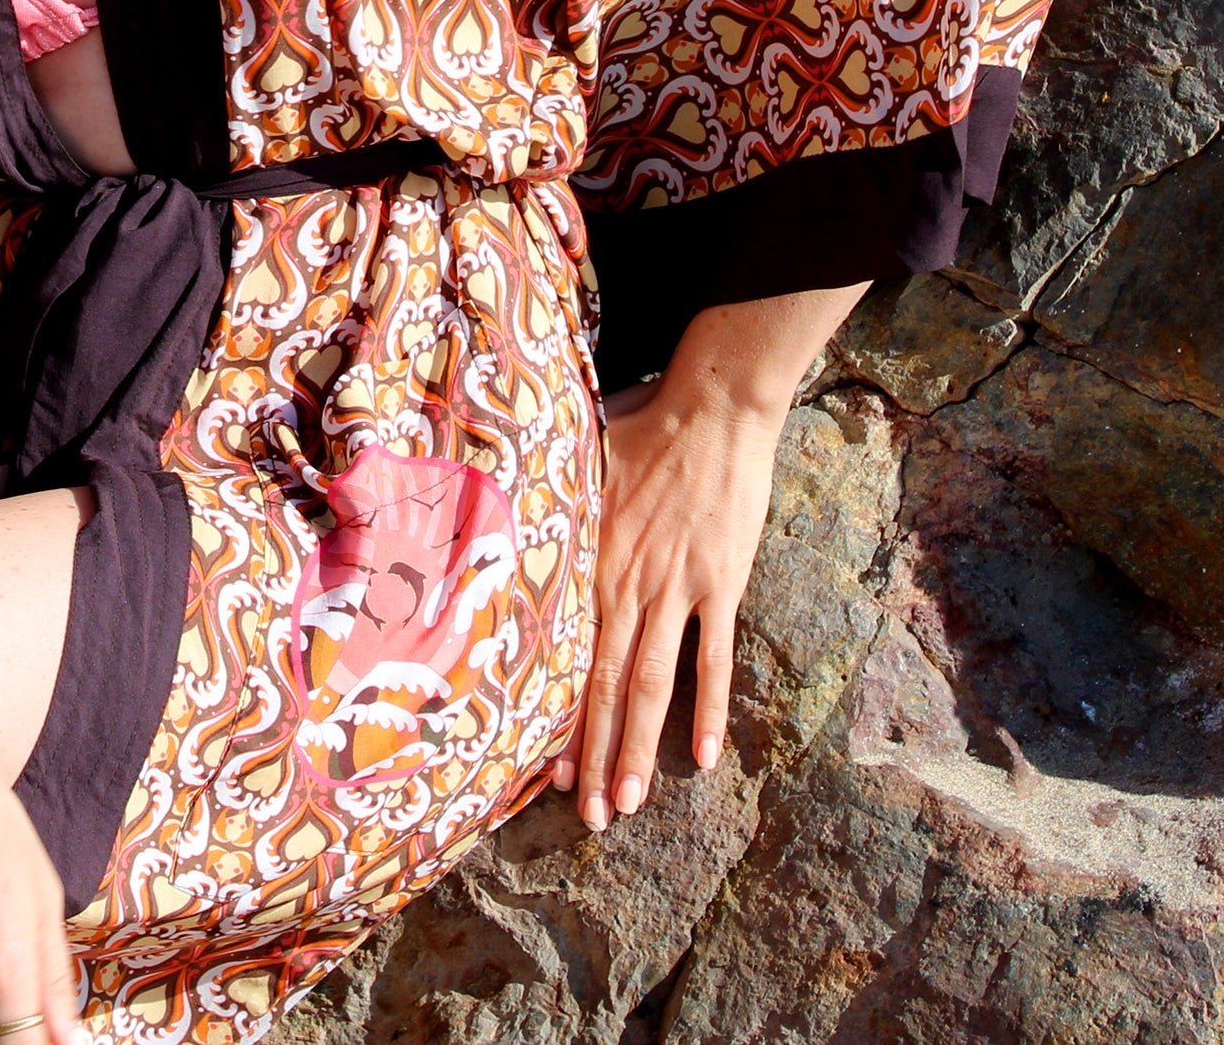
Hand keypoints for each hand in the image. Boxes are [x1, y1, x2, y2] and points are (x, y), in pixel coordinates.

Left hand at [553, 369, 784, 822]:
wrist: (713, 405)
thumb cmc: (641, 423)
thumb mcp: (578, 462)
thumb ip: (550, 503)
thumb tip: (500, 514)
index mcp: (590, 561)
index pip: (567, 656)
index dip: (556, 718)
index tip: (542, 772)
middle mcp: (628, 585)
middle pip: (606, 686)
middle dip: (594, 757)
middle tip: (585, 817)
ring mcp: (679, 589)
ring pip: (652, 685)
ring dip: (639, 750)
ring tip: (627, 806)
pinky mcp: (723, 584)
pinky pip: (714, 658)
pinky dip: (709, 709)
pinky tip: (706, 757)